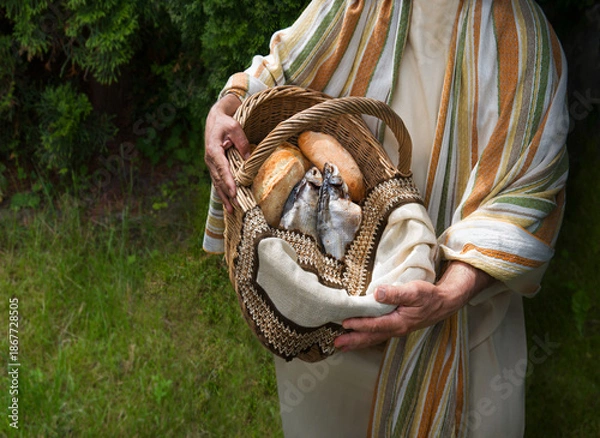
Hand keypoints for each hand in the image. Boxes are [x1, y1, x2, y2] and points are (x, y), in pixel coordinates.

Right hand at [204, 93, 251, 212]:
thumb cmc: (226, 123)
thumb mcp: (235, 128)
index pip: (222, 168)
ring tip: (232, 210)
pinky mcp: (214, 167)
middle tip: (236, 206)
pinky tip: (228, 203)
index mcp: (213, 150)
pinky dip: (223, 193)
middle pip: (219, 179)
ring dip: (225, 197)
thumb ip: (242, 143)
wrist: (215, 120)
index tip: (234, 192)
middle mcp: (210, 160)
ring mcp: (211, 165)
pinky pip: (218, 182)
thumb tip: (248, 159)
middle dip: (228, 194)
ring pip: (217, 183)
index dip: (228, 181)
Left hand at [334, 261, 494, 350]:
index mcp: (400, 322)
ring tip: (343, 345)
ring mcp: (397, 329)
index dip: (360, 324)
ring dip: (358, 341)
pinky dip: (367, 337)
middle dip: (354, 341)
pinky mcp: (397, 326)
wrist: (444, 302)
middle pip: (372, 337)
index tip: (345, 323)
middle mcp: (397, 329)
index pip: (375, 325)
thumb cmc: (430, 296)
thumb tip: (377, 293)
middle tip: (337, 344)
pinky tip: (360, 337)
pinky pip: (378, 334)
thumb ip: (396, 293)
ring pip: (374, 338)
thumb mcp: (415, 291)